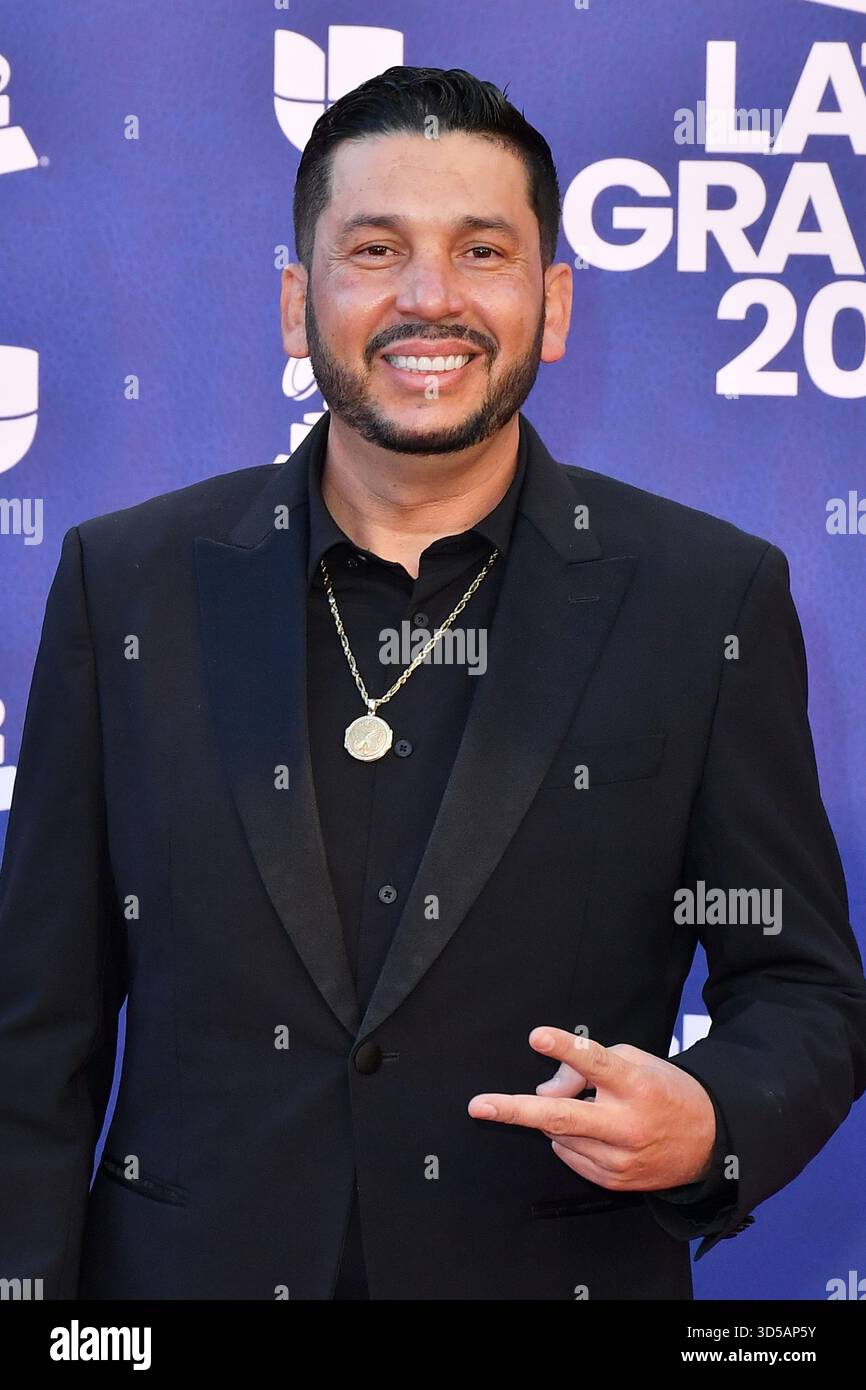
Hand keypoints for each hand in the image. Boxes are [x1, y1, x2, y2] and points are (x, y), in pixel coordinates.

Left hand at [467, 1028, 716, 1190]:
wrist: (708, 1143)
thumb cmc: (663, 1091)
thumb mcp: (634, 1062)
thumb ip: (586, 1068)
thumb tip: (543, 1091)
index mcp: (636, 1085)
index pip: (595, 1062)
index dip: (564, 1049)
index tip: (536, 1036)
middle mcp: (626, 1125)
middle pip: (562, 1117)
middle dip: (515, 1110)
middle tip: (479, 1105)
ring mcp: (618, 1159)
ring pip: (559, 1134)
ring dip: (555, 1118)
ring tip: (587, 1107)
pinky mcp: (612, 1181)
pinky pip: (569, 1154)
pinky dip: (569, 1138)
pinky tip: (594, 1130)